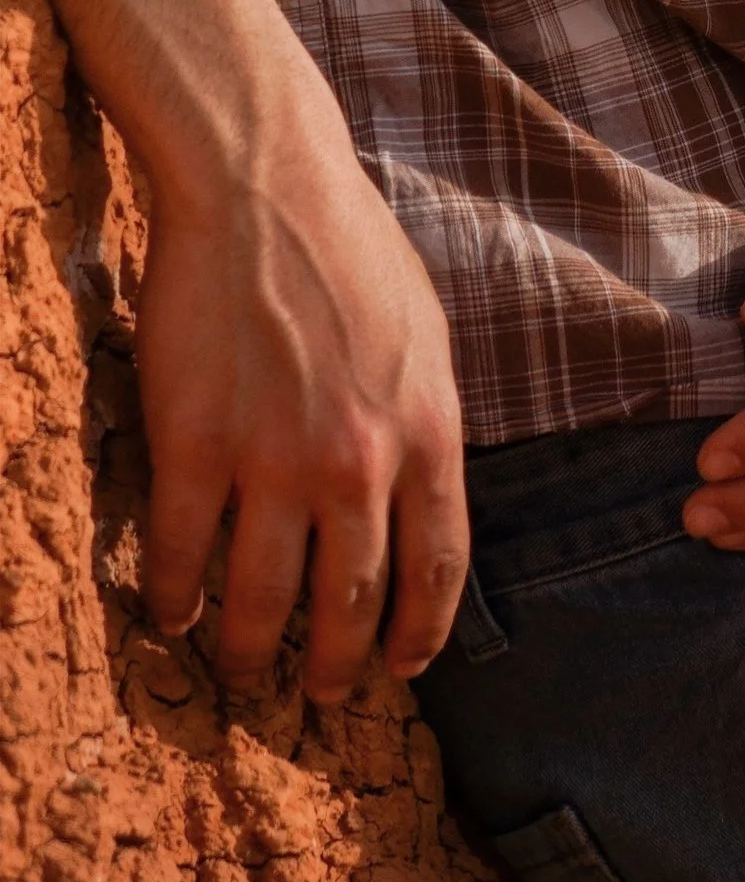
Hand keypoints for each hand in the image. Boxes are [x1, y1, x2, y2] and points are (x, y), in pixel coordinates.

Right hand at [138, 117, 468, 701]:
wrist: (266, 186)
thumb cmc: (351, 249)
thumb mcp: (426, 337)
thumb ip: (426, 421)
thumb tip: (422, 490)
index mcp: (428, 432)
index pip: (437, 567)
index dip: (418, 632)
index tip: (401, 668)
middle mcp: (359, 462)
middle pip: (350, 602)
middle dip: (334, 665)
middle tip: (318, 695)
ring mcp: (274, 459)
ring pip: (264, 599)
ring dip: (250, 651)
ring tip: (239, 673)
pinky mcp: (194, 445)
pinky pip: (183, 553)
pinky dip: (174, 599)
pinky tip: (170, 616)